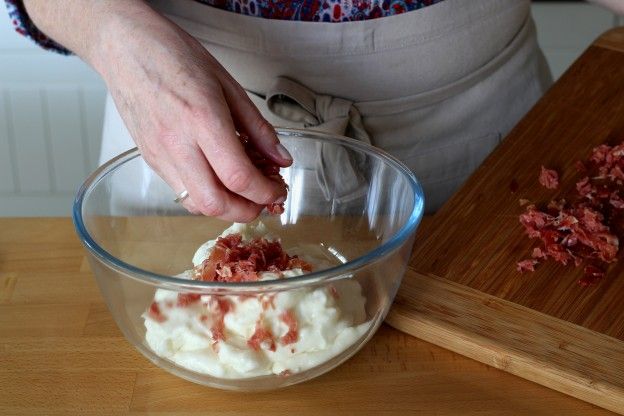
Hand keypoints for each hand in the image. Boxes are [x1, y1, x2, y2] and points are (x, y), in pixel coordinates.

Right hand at [91, 4, 290, 220]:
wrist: (125, 47)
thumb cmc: (174, 56)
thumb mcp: (228, 85)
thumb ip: (258, 128)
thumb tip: (280, 157)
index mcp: (202, 119)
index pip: (238, 176)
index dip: (265, 192)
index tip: (277, 190)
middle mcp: (177, 143)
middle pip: (215, 203)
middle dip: (246, 211)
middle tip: (264, 199)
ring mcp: (159, 155)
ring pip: (195, 204)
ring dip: (225, 207)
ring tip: (243, 192)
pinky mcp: (150, 160)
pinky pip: (181, 191)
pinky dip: (206, 195)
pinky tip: (218, 179)